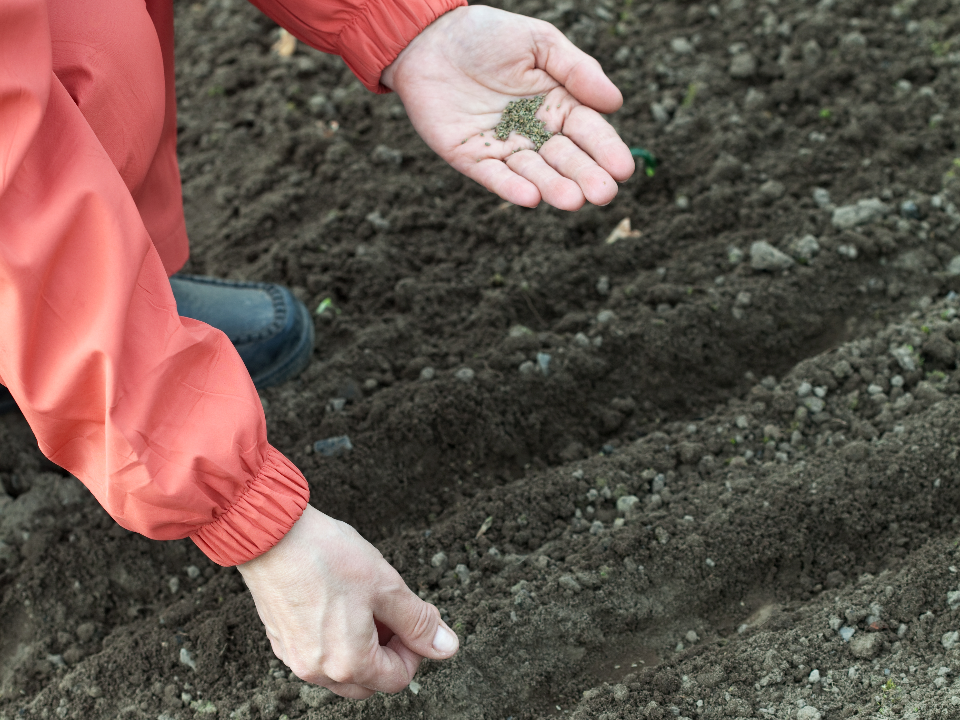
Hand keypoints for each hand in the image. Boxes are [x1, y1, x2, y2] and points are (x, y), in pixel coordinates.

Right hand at [237, 505, 458, 697]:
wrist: (271, 535)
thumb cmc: (327, 556)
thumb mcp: (387, 586)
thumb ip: (419, 622)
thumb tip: (447, 647)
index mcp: (349, 663)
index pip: (398, 679)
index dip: (415, 651)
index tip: (412, 621)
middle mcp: (318, 671)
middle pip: (369, 681)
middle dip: (388, 653)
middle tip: (391, 614)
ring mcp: (295, 658)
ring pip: (341, 672)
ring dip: (362, 649)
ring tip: (365, 606)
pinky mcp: (280, 641)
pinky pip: (317, 656)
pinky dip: (335, 641)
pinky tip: (338, 605)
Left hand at [381, 5, 634, 210]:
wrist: (430, 39)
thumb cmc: (489, 36)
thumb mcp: (539, 42)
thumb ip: (577, 70)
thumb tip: (615, 102)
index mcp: (559, 106)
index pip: (589, 133)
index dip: (606, 150)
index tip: (623, 168)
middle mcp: (536, 133)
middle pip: (566, 160)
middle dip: (586, 177)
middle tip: (603, 194)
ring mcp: (504, 148)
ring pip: (534, 173)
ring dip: (553, 188)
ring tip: (572, 200)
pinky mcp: (472, 159)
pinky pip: (494, 177)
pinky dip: (511, 188)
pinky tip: (530, 198)